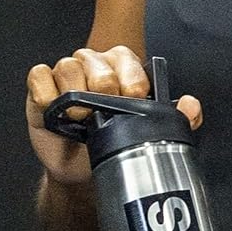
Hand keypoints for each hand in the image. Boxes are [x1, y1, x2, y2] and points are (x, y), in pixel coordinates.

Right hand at [25, 44, 203, 187]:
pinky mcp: (41, 87)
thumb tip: (191, 106)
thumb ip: (178, 119)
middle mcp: (93, 67)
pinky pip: (40, 75)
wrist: (84, 172)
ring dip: (75, 93)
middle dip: (104, 88)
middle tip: (104, 112)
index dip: (131, 77)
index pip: (126, 58)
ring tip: (81, 118)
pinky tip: (54, 110)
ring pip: (69, 66)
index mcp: (122, 71)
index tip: (134, 98)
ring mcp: (66, 75)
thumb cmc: (115, 146)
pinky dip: (46, 93)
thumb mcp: (150, 135)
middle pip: (96, 60)